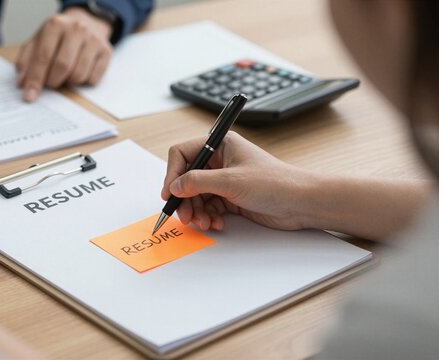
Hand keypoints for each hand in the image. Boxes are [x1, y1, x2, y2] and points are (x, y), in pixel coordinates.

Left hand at [16, 7, 112, 101]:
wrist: (86, 23)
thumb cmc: (58, 38)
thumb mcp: (38, 42)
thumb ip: (26, 61)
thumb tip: (22, 83)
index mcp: (55, 25)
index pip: (43, 56)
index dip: (35, 79)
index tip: (30, 97)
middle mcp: (76, 29)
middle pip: (63, 66)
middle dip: (53, 81)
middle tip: (51, 83)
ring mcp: (94, 40)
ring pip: (79, 75)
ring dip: (69, 82)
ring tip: (66, 75)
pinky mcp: (106, 51)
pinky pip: (93, 79)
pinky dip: (84, 82)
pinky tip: (80, 71)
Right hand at [161, 132, 315, 231]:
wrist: (301, 203)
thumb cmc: (275, 183)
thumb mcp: (231, 181)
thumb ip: (198, 182)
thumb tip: (175, 187)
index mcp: (220, 145)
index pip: (183, 154)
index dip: (173, 173)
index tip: (169, 193)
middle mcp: (220, 161)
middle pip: (187, 178)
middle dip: (184, 199)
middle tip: (185, 216)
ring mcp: (224, 180)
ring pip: (196, 196)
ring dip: (195, 211)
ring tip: (203, 223)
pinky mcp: (230, 197)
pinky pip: (208, 207)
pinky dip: (207, 217)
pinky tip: (216, 223)